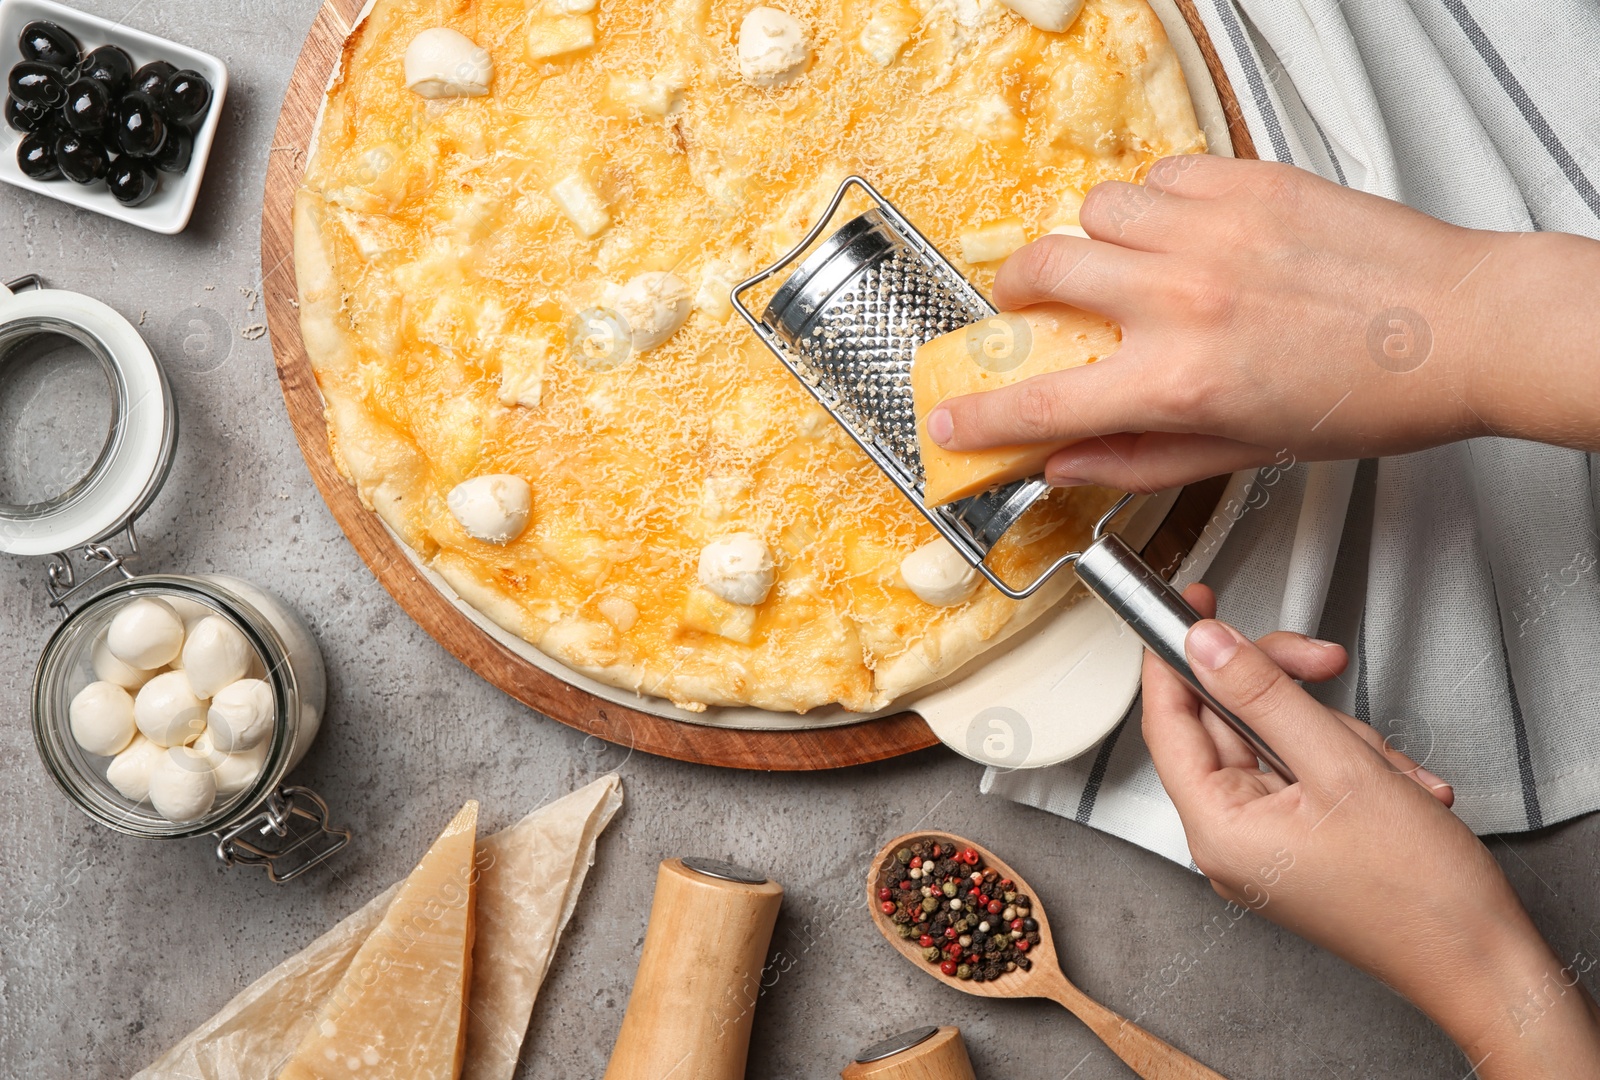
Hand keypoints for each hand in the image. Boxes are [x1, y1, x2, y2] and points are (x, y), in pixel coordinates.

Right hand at [926, 156, 1599, 491]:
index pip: (1040, 402)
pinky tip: (1184, 233)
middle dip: (1017, 295)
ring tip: (1128, 265)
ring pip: (1094, 211)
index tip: (949, 418)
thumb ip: (1139, 460)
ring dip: (1094, 242)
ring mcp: (1210, 230)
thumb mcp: (1245, 452)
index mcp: (1179, 380)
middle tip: (1032, 309)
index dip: (978, 416)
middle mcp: (1182, 298)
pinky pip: (1158, 176)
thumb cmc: (1368, 395)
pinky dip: (1153, 204)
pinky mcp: (1245, 182)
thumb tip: (1066, 463)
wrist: (1459, 326)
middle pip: (1040, 274)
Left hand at [1143, 584, 1599, 1077]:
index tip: (1192, 609)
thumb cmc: (1419, 894)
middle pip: (1229, 723)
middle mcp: (1229, 839)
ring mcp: (1264, 845)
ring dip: (1339, 738)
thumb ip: (1264, 694)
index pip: (1167, 719)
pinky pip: (1308, 775)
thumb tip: (1207, 646)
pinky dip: (1355, 768)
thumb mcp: (1339, 765)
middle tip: (1322, 661)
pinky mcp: (1298, 845)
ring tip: (1386, 768)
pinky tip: (1399, 787)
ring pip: (1280, 743)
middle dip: (1290, 695)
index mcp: (1217, 827)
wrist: (1482, 960)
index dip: (1175, 656)